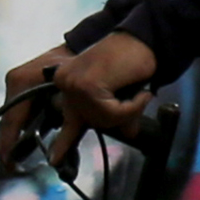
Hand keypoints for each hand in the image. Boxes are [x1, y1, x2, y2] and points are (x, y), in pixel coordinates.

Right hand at [0, 44, 74, 170]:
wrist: (81, 48)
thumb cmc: (77, 70)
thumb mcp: (72, 97)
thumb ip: (63, 123)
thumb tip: (55, 154)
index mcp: (21, 83)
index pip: (10, 120)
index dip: (8, 144)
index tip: (8, 164)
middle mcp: (14, 82)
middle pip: (9, 120)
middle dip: (9, 144)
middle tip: (11, 166)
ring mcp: (17, 83)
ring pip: (13, 117)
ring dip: (15, 136)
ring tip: (15, 159)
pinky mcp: (23, 85)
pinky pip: (19, 110)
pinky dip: (22, 126)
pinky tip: (24, 142)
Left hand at [44, 31, 158, 174]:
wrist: (143, 39)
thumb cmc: (134, 62)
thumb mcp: (122, 95)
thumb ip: (118, 115)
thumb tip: (129, 134)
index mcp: (69, 85)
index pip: (64, 118)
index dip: (62, 143)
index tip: (55, 160)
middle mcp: (64, 83)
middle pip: (91, 123)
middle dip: (117, 116)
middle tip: (135, 97)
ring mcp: (72, 83)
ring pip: (102, 120)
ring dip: (126, 110)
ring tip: (135, 91)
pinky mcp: (85, 85)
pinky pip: (111, 114)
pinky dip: (131, 106)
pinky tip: (137, 91)